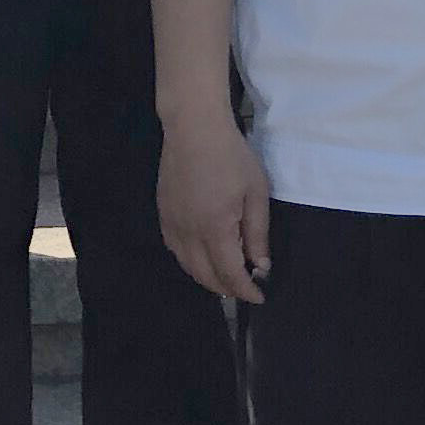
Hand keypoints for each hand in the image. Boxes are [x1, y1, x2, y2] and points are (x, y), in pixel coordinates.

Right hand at [158, 109, 271, 304]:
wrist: (193, 128)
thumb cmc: (231, 156)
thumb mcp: (255, 193)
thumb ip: (257, 233)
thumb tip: (261, 266)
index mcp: (215, 229)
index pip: (230, 274)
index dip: (246, 290)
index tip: (260, 296)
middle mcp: (189, 233)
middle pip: (205, 276)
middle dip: (227, 289)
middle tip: (245, 289)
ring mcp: (172, 224)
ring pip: (187, 266)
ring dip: (207, 278)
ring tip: (226, 277)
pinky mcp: (163, 214)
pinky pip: (175, 250)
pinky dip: (190, 262)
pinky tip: (202, 256)